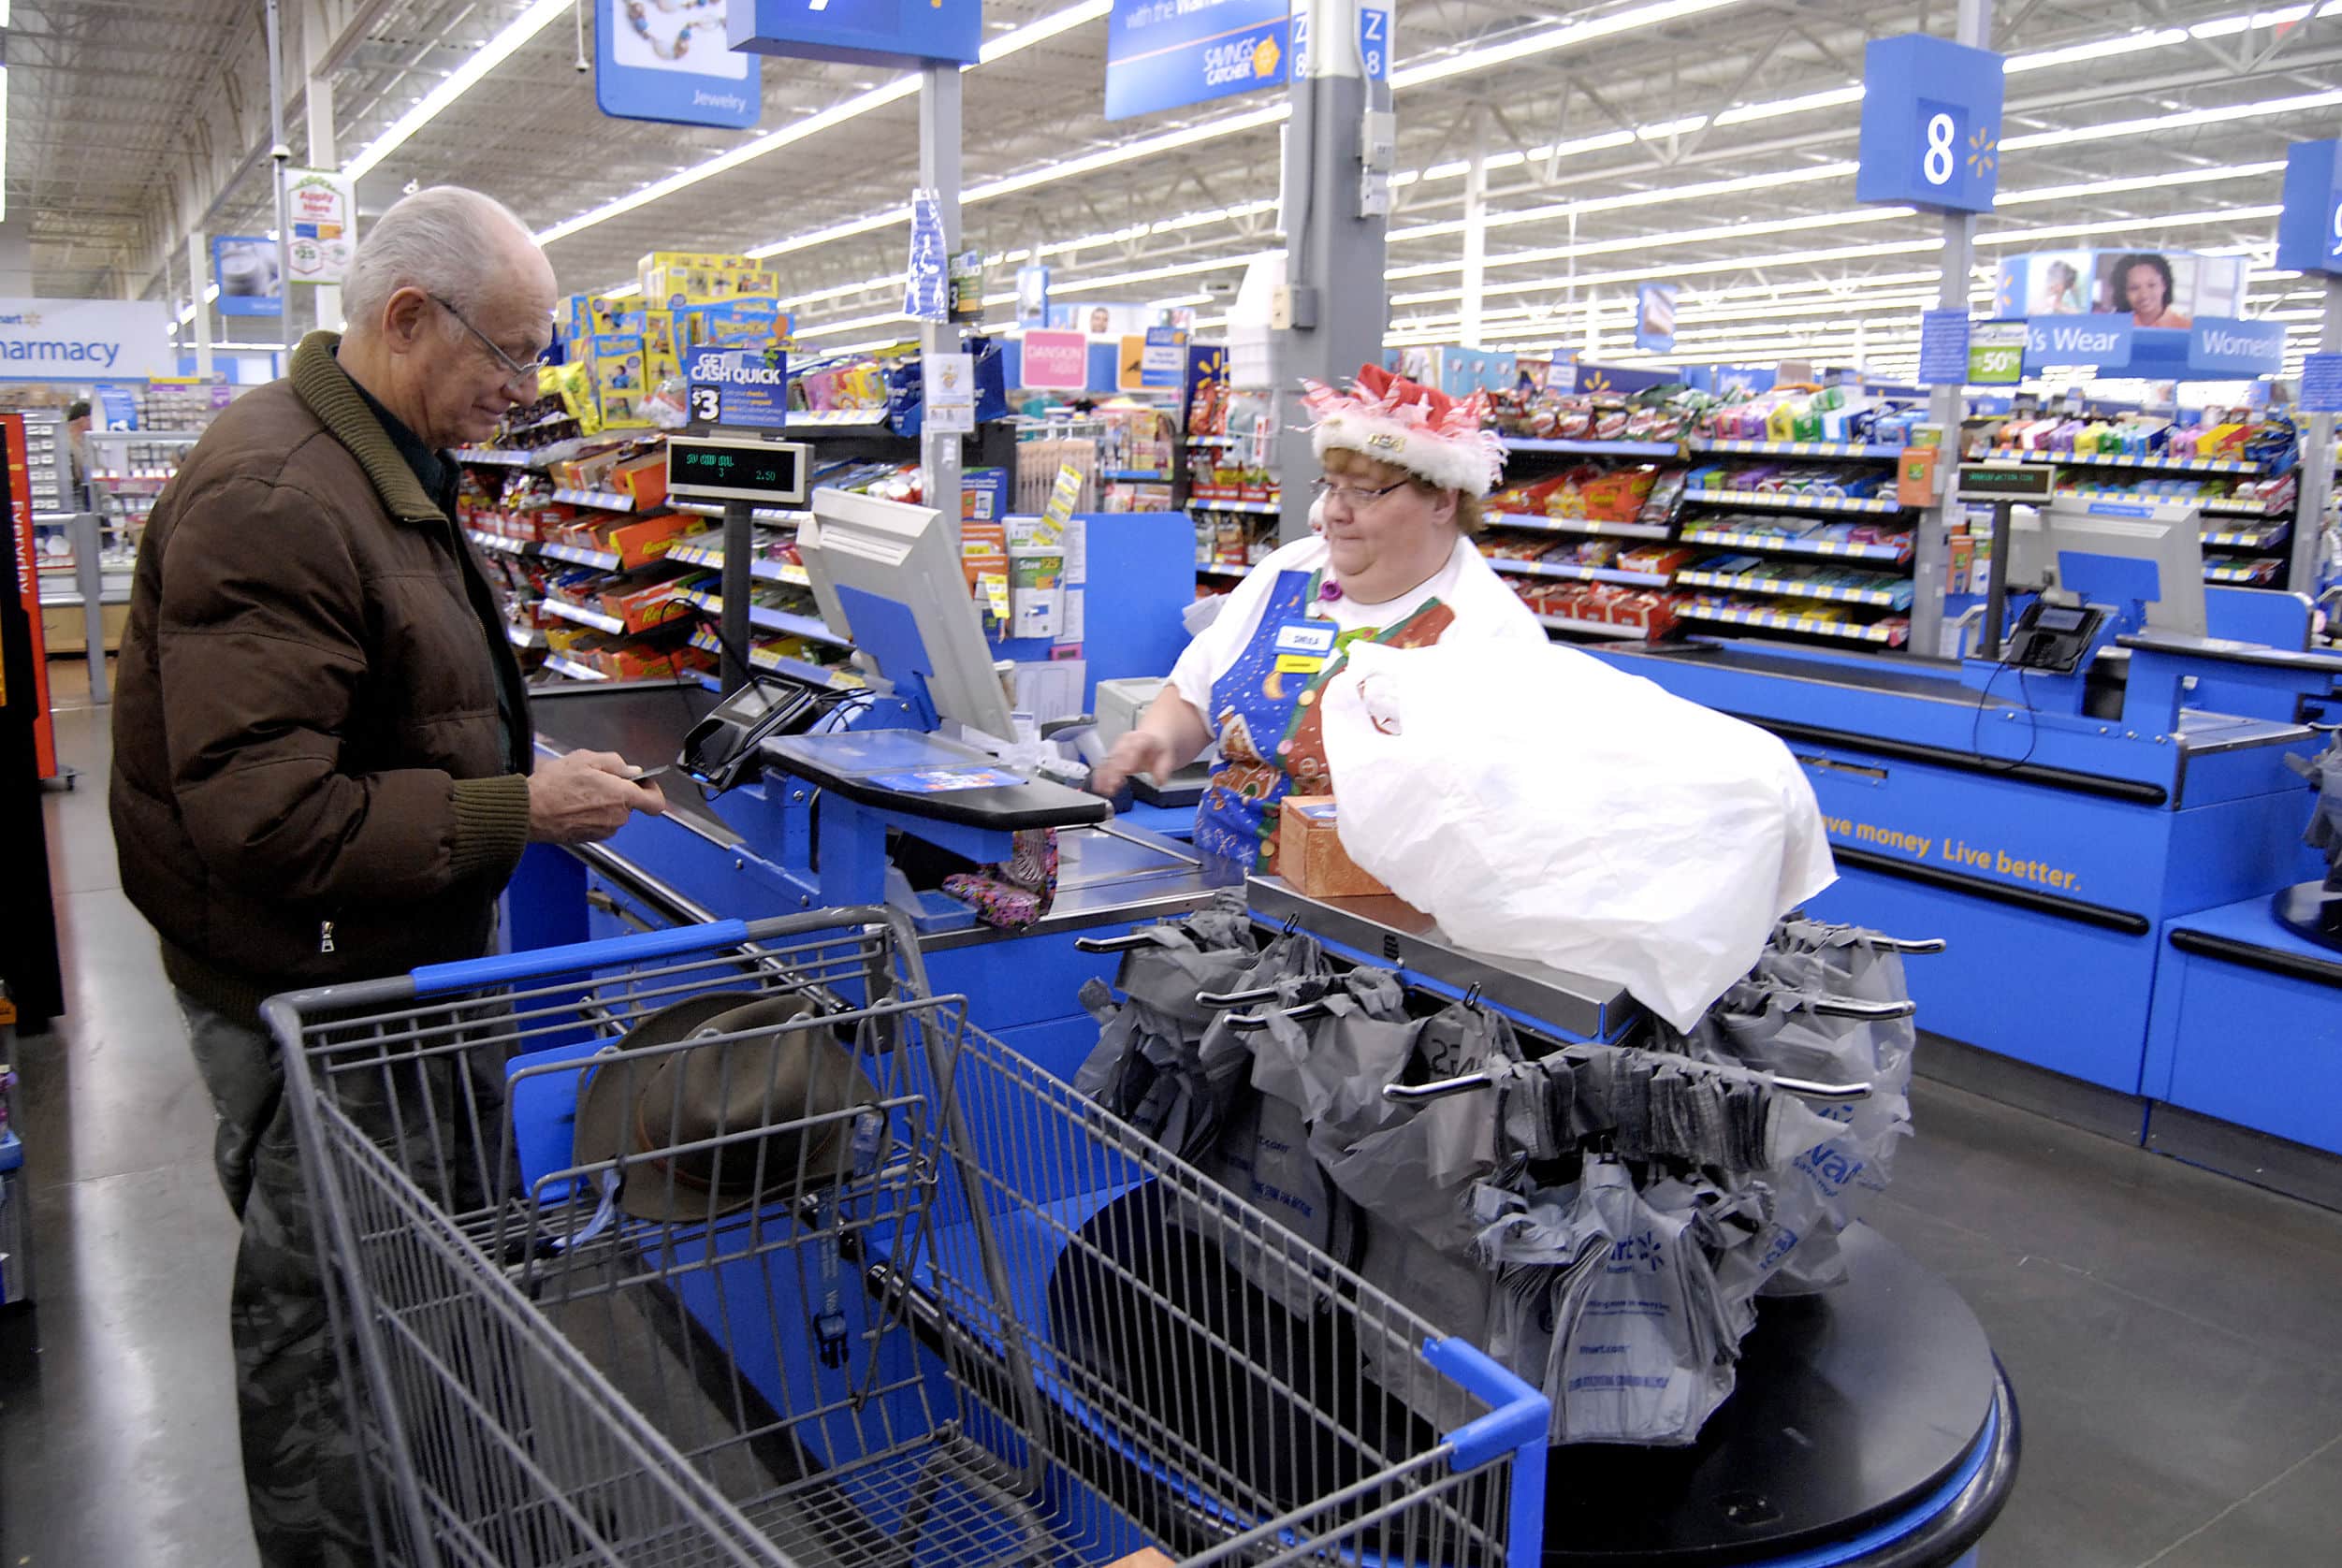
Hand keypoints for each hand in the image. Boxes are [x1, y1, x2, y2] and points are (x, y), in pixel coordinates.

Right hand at [527, 750, 666, 844]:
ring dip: (603, 802)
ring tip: (579, 792)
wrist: (529, 812)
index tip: (643, 784)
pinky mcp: (591, 838)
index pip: (655, 802)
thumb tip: (632, 771)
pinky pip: (600, 823)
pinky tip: (573, 804)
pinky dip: (592, 814)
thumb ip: (615, 763)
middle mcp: (617, 818)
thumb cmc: (553, 785)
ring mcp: (605, 831)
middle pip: (630, 804)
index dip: (652, 791)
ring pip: (614, 814)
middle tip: (595, 780)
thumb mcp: (585, 759)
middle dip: (618, 792)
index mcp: (622, 797)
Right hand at [1091, 730, 1176, 797]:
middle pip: (1117, 756)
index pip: (1133, 748)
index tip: (1124, 770)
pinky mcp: (1112, 755)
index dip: (1127, 759)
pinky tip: (1099, 786)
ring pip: (1107, 760)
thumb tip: (1158, 781)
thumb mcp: (1167, 756)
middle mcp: (1127, 742)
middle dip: (1113, 772)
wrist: (1153, 736)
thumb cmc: (1157, 747)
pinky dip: (1100, 776)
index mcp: (1141, 739)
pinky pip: (1103, 765)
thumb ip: (1163, 769)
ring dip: (1103, 776)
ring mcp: (1117, 748)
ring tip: (1103, 789)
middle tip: (1111, 786)